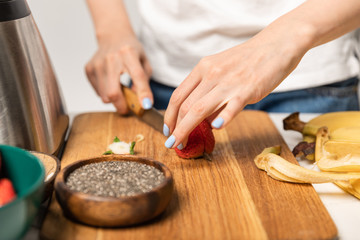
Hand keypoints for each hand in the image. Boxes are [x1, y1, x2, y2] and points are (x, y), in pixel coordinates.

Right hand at [85, 35, 151, 113]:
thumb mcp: (144, 61)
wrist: (113, 36)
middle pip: (113, 92)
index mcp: (129, 53)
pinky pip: (98, 92)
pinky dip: (106, 93)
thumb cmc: (131, 50)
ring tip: (121, 90)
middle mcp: (111, 58)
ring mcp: (97, 64)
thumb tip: (139, 101)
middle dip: (122, 106)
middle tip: (129, 108)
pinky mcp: (89, 69)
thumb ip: (144, 81)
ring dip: (114, 99)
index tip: (146, 106)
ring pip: (105, 96)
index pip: (137, 76)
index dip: (142, 93)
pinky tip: (111, 83)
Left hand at [163, 25, 309, 148]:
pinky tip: (216, 128)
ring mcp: (229, 82)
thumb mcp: (220, 68)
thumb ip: (209, 90)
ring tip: (181, 145)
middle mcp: (211, 74)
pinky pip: (232, 106)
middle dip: (175, 128)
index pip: (178, 96)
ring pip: (199, 109)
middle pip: (185, 106)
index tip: (167, 130)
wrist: (276, 44)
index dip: (169, 116)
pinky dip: (222, 118)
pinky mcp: (248, 89)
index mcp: (202, 68)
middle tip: (172, 144)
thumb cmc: (247, 60)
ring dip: (186, 129)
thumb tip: (203, 118)